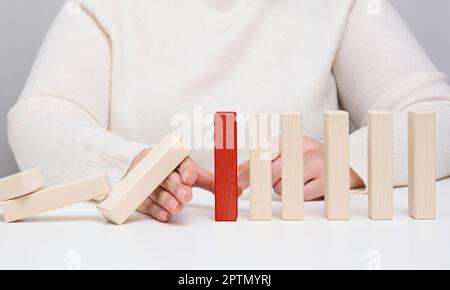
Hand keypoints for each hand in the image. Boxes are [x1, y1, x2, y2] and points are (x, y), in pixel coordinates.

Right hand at [127, 149, 213, 221]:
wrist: (144, 167)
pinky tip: (164, 214)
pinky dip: (155, 209)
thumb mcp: (194, 174)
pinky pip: (145, 203)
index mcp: (175, 158)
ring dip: (167, 200)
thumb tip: (237, 189)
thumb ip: (212, 182)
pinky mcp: (138, 195)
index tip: (189, 178)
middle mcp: (159, 168)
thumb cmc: (174, 171)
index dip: (186, 170)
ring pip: (157, 191)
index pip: (181, 162)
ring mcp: (147, 181)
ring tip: (177, 207)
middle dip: (177, 187)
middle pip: (168, 177)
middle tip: (186, 195)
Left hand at [237, 136, 363, 200]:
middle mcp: (303, 148)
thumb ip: (258, 163)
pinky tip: (305, 187)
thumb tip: (237, 175)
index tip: (239, 181)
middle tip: (275, 179)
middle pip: (271, 174)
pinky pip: (298, 197)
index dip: (250, 169)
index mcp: (289, 139)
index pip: (264, 154)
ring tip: (294, 180)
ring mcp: (317, 164)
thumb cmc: (304, 159)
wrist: (338, 165)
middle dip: (268, 182)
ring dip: (282, 189)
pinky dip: (297, 197)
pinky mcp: (325, 182)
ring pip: (282, 187)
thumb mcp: (282, 153)